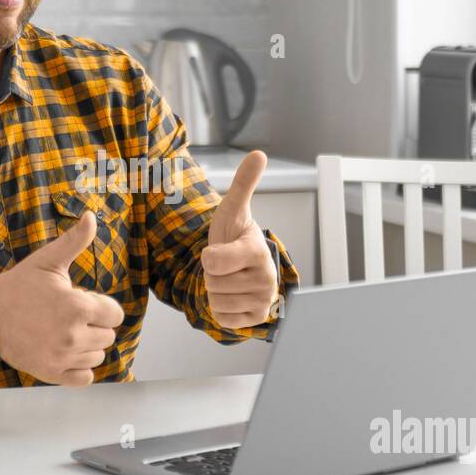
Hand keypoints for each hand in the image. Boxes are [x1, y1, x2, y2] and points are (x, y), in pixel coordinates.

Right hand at [0, 211, 124, 385]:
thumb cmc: (19, 286)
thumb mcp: (47, 260)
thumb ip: (74, 240)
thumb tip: (91, 216)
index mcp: (77, 307)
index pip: (115, 314)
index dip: (101, 306)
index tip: (82, 301)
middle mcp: (73, 335)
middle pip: (108, 336)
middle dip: (95, 325)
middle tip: (69, 316)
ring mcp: (62, 357)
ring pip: (98, 356)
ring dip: (88, 345)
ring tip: (65, 332)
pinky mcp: (52, 373)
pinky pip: (84, 378)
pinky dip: (80, 368)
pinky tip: (66, 352)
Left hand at [201, 150, 278, 329]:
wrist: (245, 267)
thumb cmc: (235, 236)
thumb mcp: (233, 210)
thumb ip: (243, 183)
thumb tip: (259, 154)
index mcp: (258, 252)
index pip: (212, 262)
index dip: (208, 256)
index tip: (221, 249)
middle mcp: (267, 279)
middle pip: (211, 283)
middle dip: (212, 274)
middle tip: (225, 266)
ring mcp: (264, 301)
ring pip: (215, 302)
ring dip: (215, 291)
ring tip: (229, 278)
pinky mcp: (256, 320)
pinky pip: (221, 318)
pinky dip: (221, 309)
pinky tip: (232, 295)